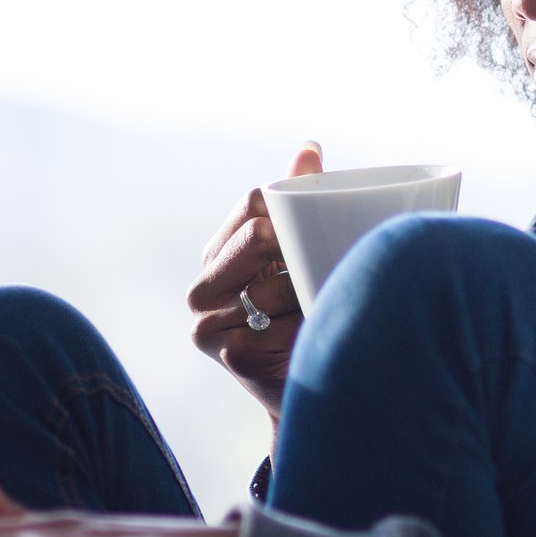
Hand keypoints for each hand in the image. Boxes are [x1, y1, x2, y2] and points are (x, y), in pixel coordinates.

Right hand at [188, 142, 321, 424]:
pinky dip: (303, 332)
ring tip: (323, 306)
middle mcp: (206, 286)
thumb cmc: (316, 314)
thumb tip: (309, 147)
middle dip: (296, 250)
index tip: (322, 226)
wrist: (323, 389)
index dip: (290, 208)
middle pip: (256, 236)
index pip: (253, 203)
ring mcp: (210, 324)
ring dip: (305, 295)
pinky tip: (312, 338)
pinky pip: (276, 326)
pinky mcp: (230, 354)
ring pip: (268, 283)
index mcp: (223, 252)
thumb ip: (303, 201)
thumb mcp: (310, 253)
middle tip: (329, 265)